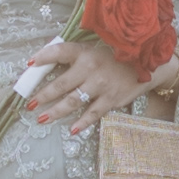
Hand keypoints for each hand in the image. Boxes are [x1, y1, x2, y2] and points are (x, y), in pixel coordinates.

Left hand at [20, 36, 166, 134]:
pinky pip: (93, 113)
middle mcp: (91, 68)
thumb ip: (75, 56)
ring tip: (42, 119)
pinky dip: (82, 122)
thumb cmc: (115, 57)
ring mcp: (101, 85)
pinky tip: (71, 129)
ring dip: (56, 112)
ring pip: (73, 101)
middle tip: (30, 104)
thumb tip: (45, 66)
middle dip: (43, 95)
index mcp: (85, 52)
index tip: (29, 64)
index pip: (60, 51)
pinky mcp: (112, 99)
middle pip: (61, 83)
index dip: (43, 56)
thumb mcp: (95, 49)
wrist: (148, 64)